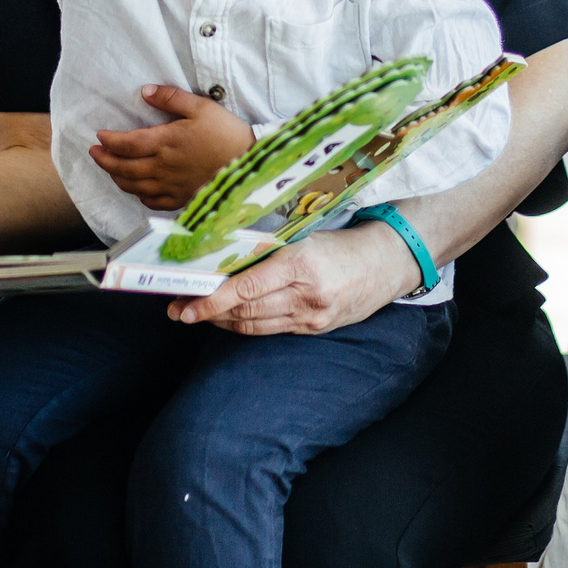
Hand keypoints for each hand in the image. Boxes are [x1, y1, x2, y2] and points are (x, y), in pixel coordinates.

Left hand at [89, 85, 255, 210]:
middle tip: (94, 153)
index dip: (109, 141)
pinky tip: (137, 189)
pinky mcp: (182, 198)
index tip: (99, 136)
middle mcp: (163, 167)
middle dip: (104, 161)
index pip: (127, 144)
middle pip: (124, 168)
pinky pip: (153, 202)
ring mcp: (171, 186)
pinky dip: (139, 196)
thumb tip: (145, 92)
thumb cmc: (226, 133)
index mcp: (165, 142)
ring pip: (134, 186)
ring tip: (109, 169)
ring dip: (117, 178)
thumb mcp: (201, 106)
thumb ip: (170, 98)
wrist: (249, 164)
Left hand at [171, 223, 416, 335]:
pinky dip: (246, 325)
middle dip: (208, 312)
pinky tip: (229, 317)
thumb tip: (224, 258)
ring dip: (223, 322)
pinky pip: (271, 330)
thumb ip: (268, 250)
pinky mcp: (315, 329)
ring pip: (255, 326)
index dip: (213, 300)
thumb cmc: (343, 242)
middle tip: (179, 308)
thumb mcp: (305, 237)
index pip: (247, 289)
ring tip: (197, 314)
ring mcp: (312, 317)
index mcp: (302, 265)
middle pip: (246, 312)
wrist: (388, 263)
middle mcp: (307, 296)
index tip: (186, 305)